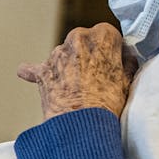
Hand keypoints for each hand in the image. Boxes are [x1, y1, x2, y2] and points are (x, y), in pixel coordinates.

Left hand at [16, 24, 135, 120]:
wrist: (82, 123)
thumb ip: (126, 61)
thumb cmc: (108, 103)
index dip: (110, 49)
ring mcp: (56, 54)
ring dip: (67, 65)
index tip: (112, 61)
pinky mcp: (41, 71)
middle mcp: (76, 38)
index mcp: (101, 36)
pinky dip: (33, 72)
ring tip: (76, 87)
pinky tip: (30, 74)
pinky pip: (31, 69)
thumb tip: (124, 56)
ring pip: (63, 54)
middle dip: (87, 54)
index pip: (107, 34)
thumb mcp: (128, 79)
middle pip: (83, 41)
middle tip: (94, 75)